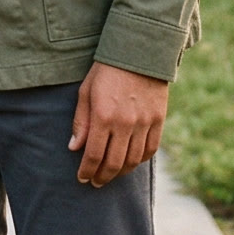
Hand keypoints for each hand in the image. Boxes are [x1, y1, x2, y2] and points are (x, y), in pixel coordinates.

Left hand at [68, 62, 168, 186]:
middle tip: (96, 182)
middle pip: (114, 163)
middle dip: (102, 177)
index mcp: (103, 116)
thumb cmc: (106, 70)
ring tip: (111, 175)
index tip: (82, 178)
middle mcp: (125, 123)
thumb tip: (74, 148)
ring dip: (121, 172)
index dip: (87, 171)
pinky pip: (151, 149)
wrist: (139, 52)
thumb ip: (81, 122)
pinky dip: (140, 161)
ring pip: (133, 160)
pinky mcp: (159, 120)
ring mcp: (144, 123)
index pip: (94, 155)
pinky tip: (131, 162)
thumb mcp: (86, 92)